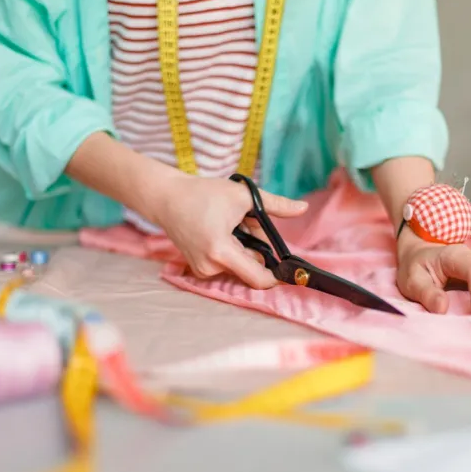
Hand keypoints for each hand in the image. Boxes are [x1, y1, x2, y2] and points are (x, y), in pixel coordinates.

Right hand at [138, 171, 307, 288]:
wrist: (167, 198)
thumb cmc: (203, 193)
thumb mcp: (243, 195)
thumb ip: (276, 205)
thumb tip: (304, 208)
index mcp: (221, 251)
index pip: (258, 278)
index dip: (278, 276)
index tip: (290, 268)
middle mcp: (210, 267)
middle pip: (252, 268)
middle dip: (258, 248)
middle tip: (247, 223)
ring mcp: (203, 270)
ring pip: (241, 266)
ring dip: (246, 249)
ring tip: (233, 224)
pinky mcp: (200, 269)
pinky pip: (228, 265)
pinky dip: (233, 251)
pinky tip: (222, 231)